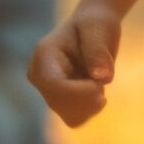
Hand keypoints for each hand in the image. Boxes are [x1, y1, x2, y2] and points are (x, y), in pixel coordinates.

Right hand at [28, 6, 121, 126]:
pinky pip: (75, 119)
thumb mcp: (100, 28)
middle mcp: (39, 76)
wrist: (93, 27)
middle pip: (60, 104)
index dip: (80, 92)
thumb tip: (103, 77)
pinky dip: (90, 110)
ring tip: (98, 82)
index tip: (102, 86)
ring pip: (70, 116)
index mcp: (44, 56)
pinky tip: (96, 91)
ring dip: (91, 104)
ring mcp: (47, 91)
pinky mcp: (58, 101)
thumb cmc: (96, 24)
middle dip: (88, 98)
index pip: (53, 86)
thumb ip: (98, 51)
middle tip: (103, 79)